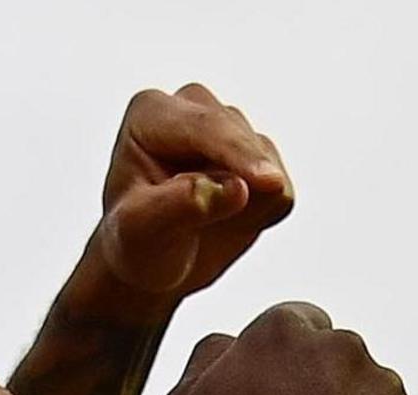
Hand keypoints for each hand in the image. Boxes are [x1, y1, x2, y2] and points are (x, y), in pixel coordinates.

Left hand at [72, 85, 294, 318]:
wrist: (151, 262)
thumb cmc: (136, 242)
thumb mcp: (139, 233)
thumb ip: (179, 206)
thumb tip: (237, 189)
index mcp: (151, 113)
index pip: (205, 126)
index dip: (238, 154)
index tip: (269, 183)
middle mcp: (193, 109)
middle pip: (244, 140)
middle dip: (244, 183)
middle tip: (211, 226)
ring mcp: (230, 129)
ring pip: (268, 165)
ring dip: (247, 206)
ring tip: (204, 223)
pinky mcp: (258, 155)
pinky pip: (282, 190)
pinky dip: (262, 215)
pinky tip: (227, 220)